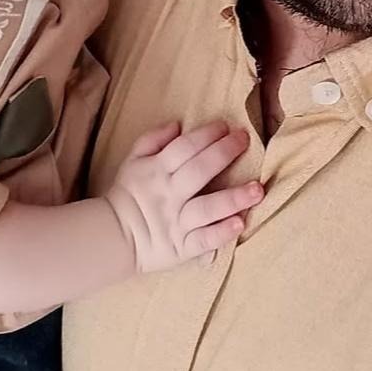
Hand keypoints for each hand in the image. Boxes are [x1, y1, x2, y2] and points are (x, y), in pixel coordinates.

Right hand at [106, 121, 263, 273]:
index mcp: (158, 170)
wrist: (114, 235)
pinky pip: (204, 240)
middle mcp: (170, 194)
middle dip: (224, 153)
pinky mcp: (183, 246)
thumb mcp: (133, 160)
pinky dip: (221, 232)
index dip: (206, 135)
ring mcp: (178, 222)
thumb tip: (177, 124)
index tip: (226, 126)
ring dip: (233, 198)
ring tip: (257, 189)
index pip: (185, 148)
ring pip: (207, 207)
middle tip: (244, 140)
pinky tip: (239, 223)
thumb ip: (153, 139)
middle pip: (199, 170)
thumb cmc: (129, 193)